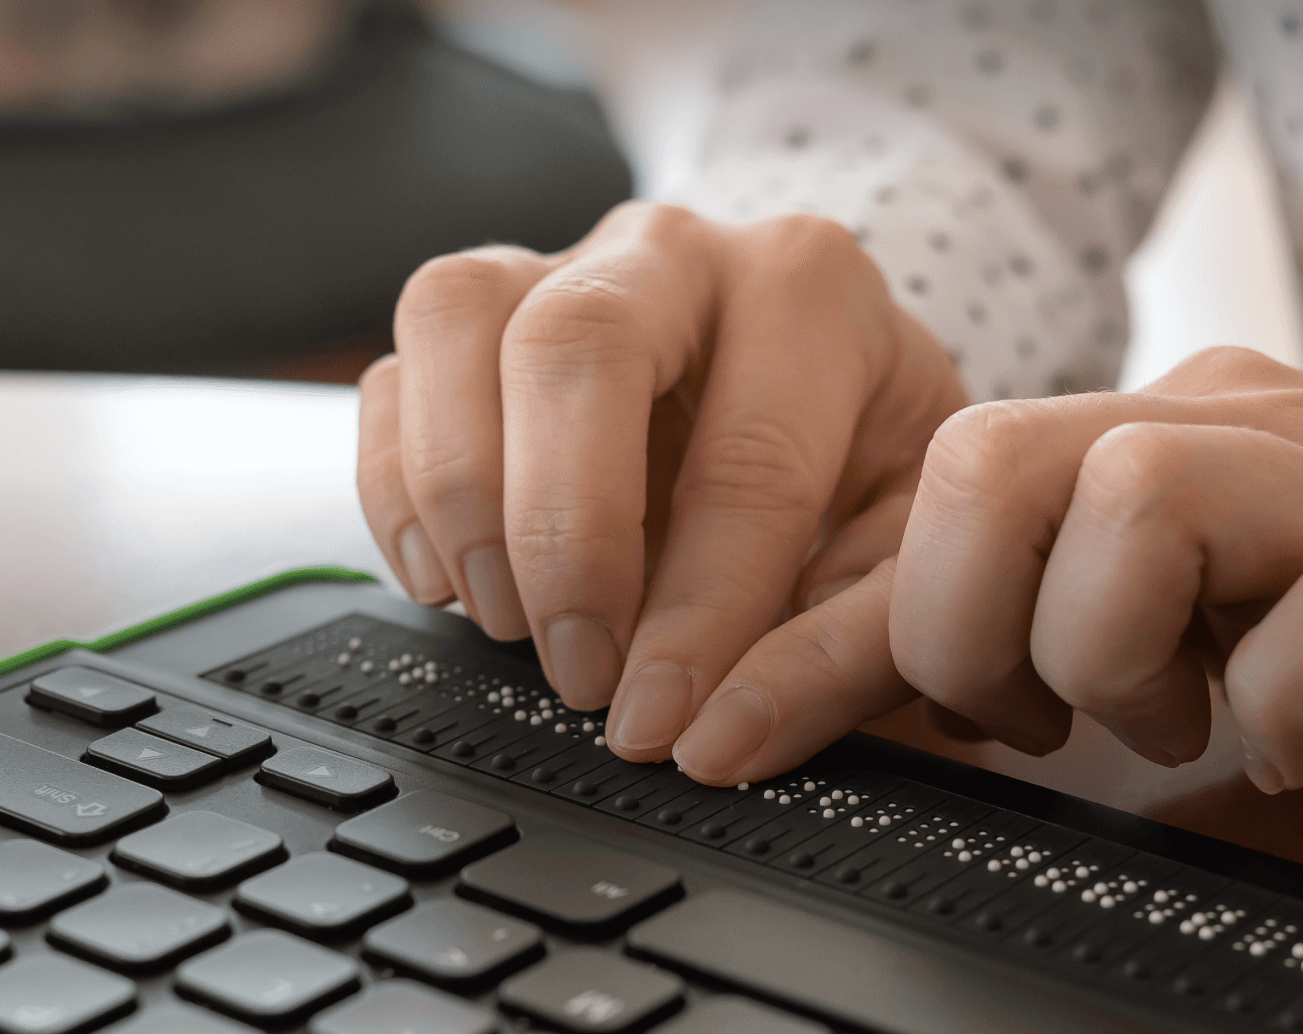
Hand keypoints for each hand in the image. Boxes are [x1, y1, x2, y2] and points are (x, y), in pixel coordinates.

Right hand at [357, 203, 966, 765]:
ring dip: (460, 491)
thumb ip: (838, 654)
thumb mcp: (908, 560)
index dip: (696, 612)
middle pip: (577, 341)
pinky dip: (397, 485)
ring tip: (508, 620)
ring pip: (456, 317)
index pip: (746, 457)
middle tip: (578, 669)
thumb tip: (719, 740)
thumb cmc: (871, 471)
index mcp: (816, 294)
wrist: (836, 396)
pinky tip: (450, 580)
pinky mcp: (480, 317)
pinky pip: (394, 368)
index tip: (658, 721)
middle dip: (562, 532)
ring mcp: (564, 264)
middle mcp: (682, 253)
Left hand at [884, 347, 1302, 864]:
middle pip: (998, 455)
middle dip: (966, 625)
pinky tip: (1292, 750)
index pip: (949, 482)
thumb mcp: (1198, 626)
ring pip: (1136, 501)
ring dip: (1111, 653)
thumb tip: (893, 689)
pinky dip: (1280, 706)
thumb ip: (1058, 628)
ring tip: (1179, 722)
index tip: (794, 732)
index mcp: (1160, 428)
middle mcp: (1238, 426)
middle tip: (1039, 721)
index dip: (850, 626)